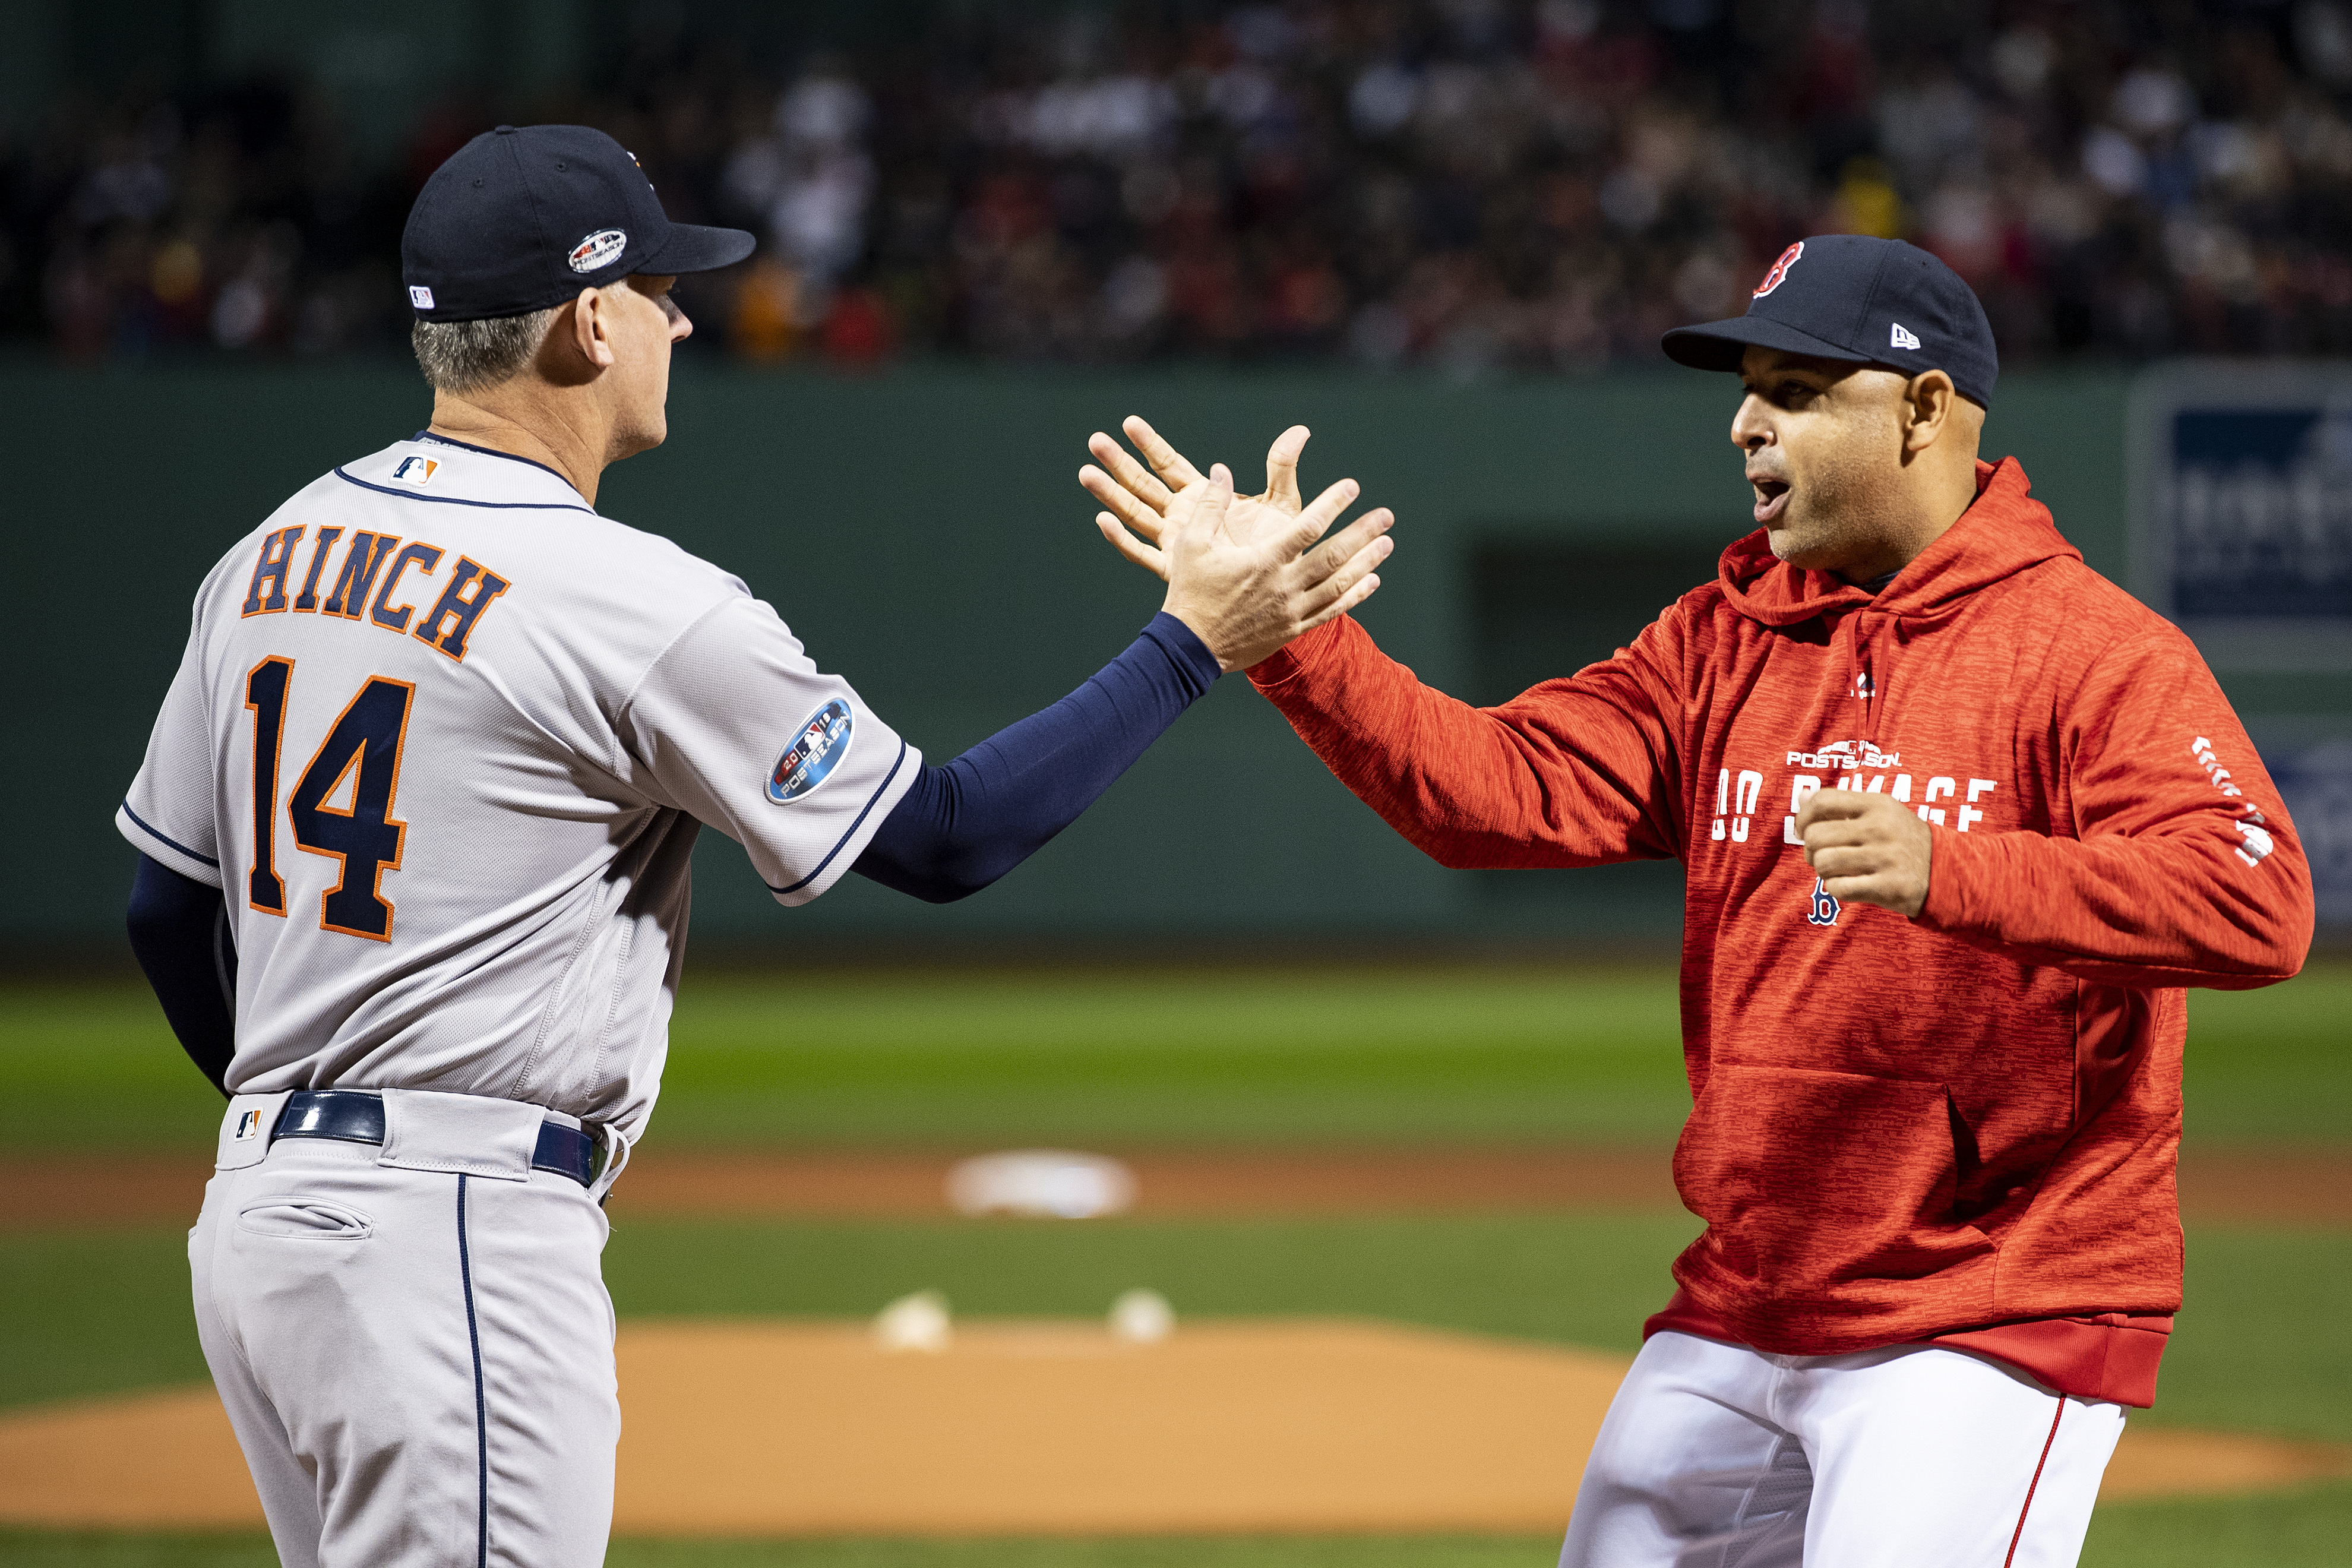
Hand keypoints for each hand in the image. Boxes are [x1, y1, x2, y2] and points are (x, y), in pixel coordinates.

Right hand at [1081, 416, 1311, 578]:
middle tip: (1094, 441)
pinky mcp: (1173, 569)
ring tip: (1085, 473)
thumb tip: (1300, 431)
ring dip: (1110, 494)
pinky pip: (1142, 554)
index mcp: (1201, 498)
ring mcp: (1174, 544)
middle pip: (1143, 485)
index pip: (1169, 464)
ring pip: (1136, 514)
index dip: (1149, 443)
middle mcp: (1181, 518)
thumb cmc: (1276, 549)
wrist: (1271, 597)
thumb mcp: (1280, 505)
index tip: (1128, 423)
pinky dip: (1122, 539)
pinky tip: (1102, 522)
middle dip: (1119, 462)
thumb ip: (1282, 468)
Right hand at [1155, 461, 1392, 672]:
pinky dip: (1354, 596)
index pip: (1308, 527)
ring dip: (1366, 562)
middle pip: (1334, 555)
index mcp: (1263, 560)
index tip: (1351, 487)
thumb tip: (1221, 469)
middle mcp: (1284, 586)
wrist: (1190, 648)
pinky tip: (1371, 582)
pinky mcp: (1292, 630)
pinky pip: (1331, 612)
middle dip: (1363, 533)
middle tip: (1386, 516)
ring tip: (1387, 544)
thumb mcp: (1190, 544)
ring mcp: (1291, 610)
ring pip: (1339, 584)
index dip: (1333, 503)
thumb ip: (1210, 505)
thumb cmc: (1189, 593)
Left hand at [1795, 790, 1932, 918]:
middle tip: (1822, 856)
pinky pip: (1838, 888)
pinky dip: (1836, 888)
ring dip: (1822, 871)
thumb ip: (1841, 804)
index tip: (1803, 830)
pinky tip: (1849, 884)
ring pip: (1823, 862)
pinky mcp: (1888, 886)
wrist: (1948, 872)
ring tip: (1837, 871)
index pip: (1823, 801)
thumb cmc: (1903, 840)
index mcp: (1877, 805)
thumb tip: (1801, 796)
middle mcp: (1881, 828)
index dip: (1803, 817)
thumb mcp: (1880, 812)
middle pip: (1816, 836)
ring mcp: (1885, 857)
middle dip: (1810, 850)